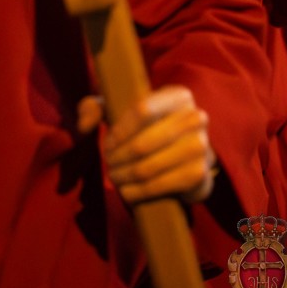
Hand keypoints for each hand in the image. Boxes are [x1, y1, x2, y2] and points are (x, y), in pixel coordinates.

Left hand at [79, 85, 214, 204]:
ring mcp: (202, 147)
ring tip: (115, 177)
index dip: (120, 131)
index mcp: (178, 95)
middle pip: (144, 142)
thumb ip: (92, 107)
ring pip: (150, 166)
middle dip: (119, 157)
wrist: (181, 156)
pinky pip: (162, 185)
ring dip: (126, 176)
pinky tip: (127, 191)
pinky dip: (139, 192)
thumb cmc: (144, 127)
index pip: (142, 109)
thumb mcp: (118, 109)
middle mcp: (195, 117)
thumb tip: (84, 125)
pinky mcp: (200, 174)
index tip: (107, 144)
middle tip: (108, 164)